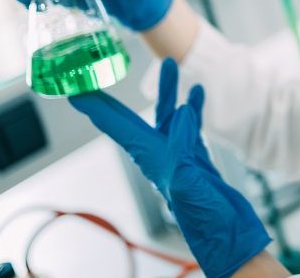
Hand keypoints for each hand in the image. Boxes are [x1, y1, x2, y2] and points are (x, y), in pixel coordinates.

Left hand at [71, 58, 271, 277]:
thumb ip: (180, 143)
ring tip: (170, 65)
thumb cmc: (204, 215)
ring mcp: (176, 156)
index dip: (94, 106)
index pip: (114, 125)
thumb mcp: (187, 178)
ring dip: (166, 90)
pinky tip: (198, 93)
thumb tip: (181, 110)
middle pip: (131, 117)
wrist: (227, 234)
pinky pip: (191, 125)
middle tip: (96, 72)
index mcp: (149, 157)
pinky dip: (194, 107)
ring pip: (165, 115)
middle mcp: (157, 154)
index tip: (72, 87)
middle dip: (114, 95)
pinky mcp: (196, 158)